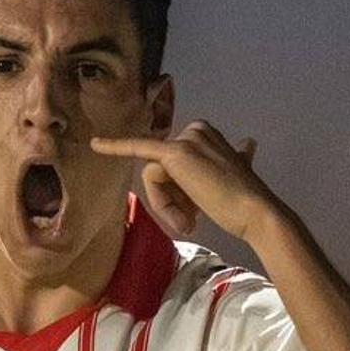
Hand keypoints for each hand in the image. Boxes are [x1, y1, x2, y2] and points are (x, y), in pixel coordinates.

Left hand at [91, 121, 280, 244]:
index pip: (174, 167)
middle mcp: (195, 129)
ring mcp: (185, 140)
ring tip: (191, 220)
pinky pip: (138, 150)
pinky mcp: (175, 154)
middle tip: (193, 220)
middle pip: (161, 171)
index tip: (201, 208)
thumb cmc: (242, 201)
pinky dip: (115, 148)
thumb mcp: (232, 173)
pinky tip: (96, 145)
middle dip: (172, 200)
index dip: (182, 195)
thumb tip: (248, 145)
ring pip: (154, 177)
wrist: (254, 212)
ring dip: (168, 205)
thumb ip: (237, 158)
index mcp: (206, 133)